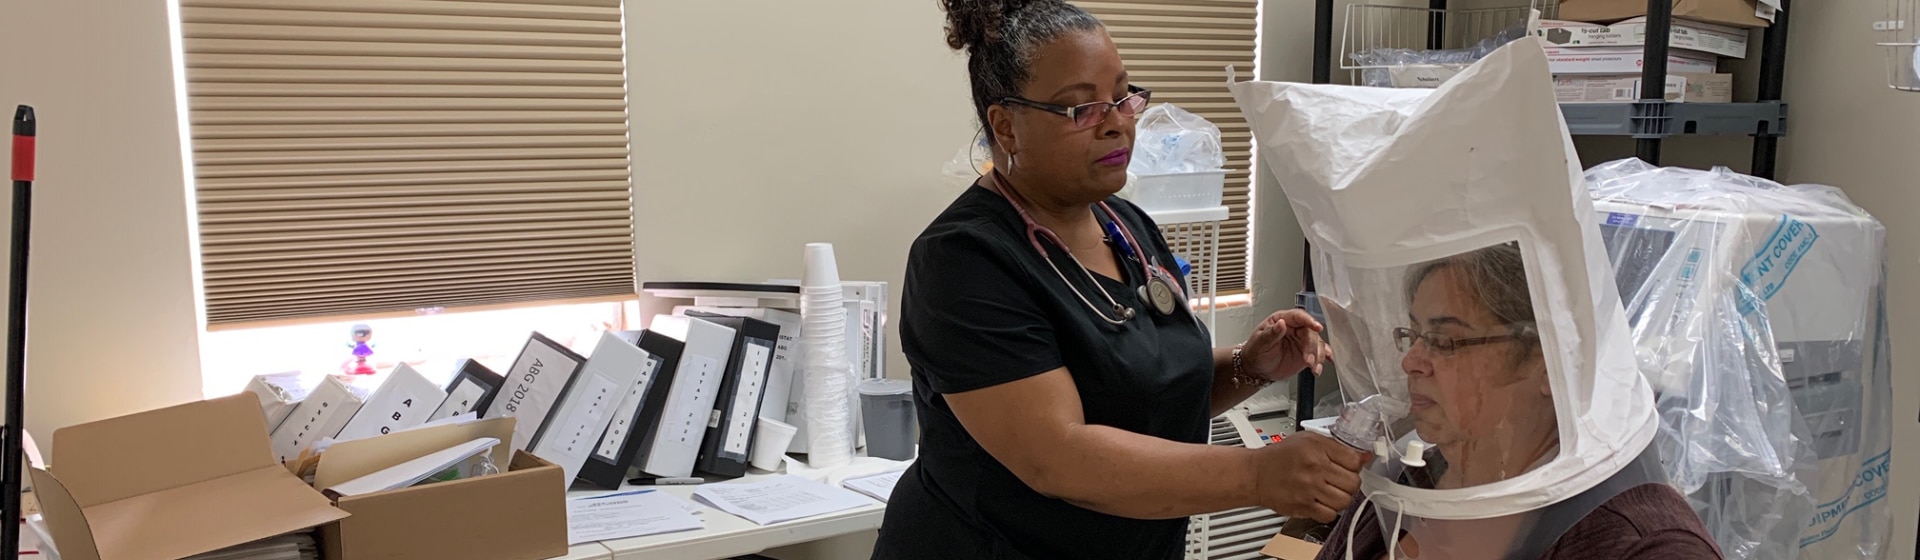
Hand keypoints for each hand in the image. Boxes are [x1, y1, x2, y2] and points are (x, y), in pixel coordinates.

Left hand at [1243, 308, 1331, 381]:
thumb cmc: (1255, 352)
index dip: (1309, 320)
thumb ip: (1271, 334)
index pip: (1298, 316)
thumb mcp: (1259, 343)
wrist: (1257, 369)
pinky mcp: (1308, 353)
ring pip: (1318, 343)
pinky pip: (1320, 353)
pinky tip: (1326, 363)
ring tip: (1313, 368)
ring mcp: (1302, 340)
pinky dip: (1324, 359)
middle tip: (1308, 360)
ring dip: (1318, 356)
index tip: (1317, 327)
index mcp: (1282, 320)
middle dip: (1312, 347)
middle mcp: (1295, 328)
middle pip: (1310, 332)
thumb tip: (1281, 323)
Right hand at [1250, 432, 1368, 522]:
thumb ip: (1337, 446)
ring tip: (1331, 492)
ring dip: (1341, 498)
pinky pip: (1330, 515)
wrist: (1255, 474)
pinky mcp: (1304, 506)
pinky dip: (1329, 511)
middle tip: (1340, 480)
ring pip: (1345, 501)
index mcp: (1317, 448)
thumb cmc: (1281, 457)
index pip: (1354, 460)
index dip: (1355, 465)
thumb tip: (1364, 457)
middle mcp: (1314, 468)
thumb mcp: (1308, 440)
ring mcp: (1309, 489)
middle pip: (1353, 482)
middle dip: (1350, 482)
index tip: (1349, 467)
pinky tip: (1321, 502)